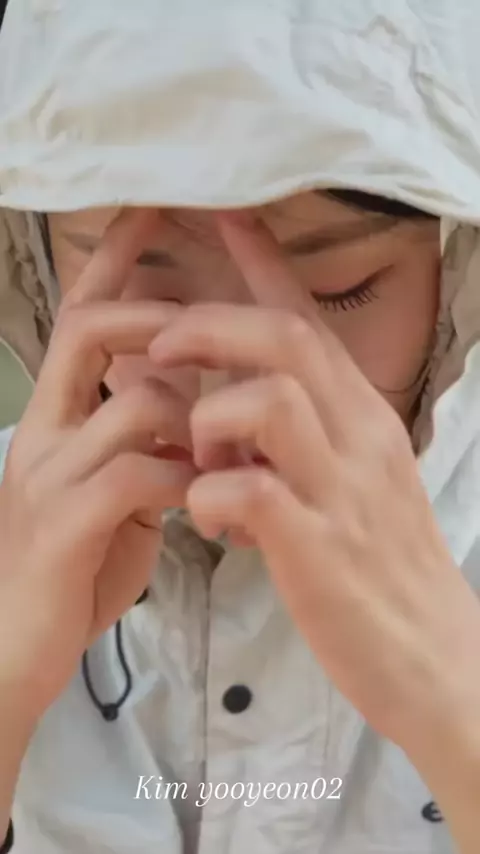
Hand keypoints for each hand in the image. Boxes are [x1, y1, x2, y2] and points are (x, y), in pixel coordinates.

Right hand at [0, 209, 195, 720]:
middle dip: (158, 315)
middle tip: (205, 329)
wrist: (15, 648)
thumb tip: (187, 401)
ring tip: (216, 450)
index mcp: (54, 417)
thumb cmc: (72, 567)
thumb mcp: (106, 491)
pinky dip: (182, 477)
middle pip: (90, 331)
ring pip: (133, 403)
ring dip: (191, 415)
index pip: (81, 317)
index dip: (116, 260)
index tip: (155, 209)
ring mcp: (48, 475)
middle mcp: (43, 431)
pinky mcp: (65, 524)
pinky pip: (136, 474)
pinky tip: (198, 501)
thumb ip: (138, 441)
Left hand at [149, 213, 479, 753]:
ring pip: (265, 401)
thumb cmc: (383, 562)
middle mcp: (358, 438)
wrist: (433, 652)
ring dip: (208, 420)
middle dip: (207, 326)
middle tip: (160, 345)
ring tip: (199, 460)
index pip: (310, 321)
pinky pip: (247, 493)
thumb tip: (236, 407)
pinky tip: (212, 523)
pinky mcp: (319, 550)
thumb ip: (306, 432)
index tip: (222, 218)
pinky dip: (208, 497)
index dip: (262, 265)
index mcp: (363, 415)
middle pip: (280, 341)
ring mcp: (341, 491)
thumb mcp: (358, 476)